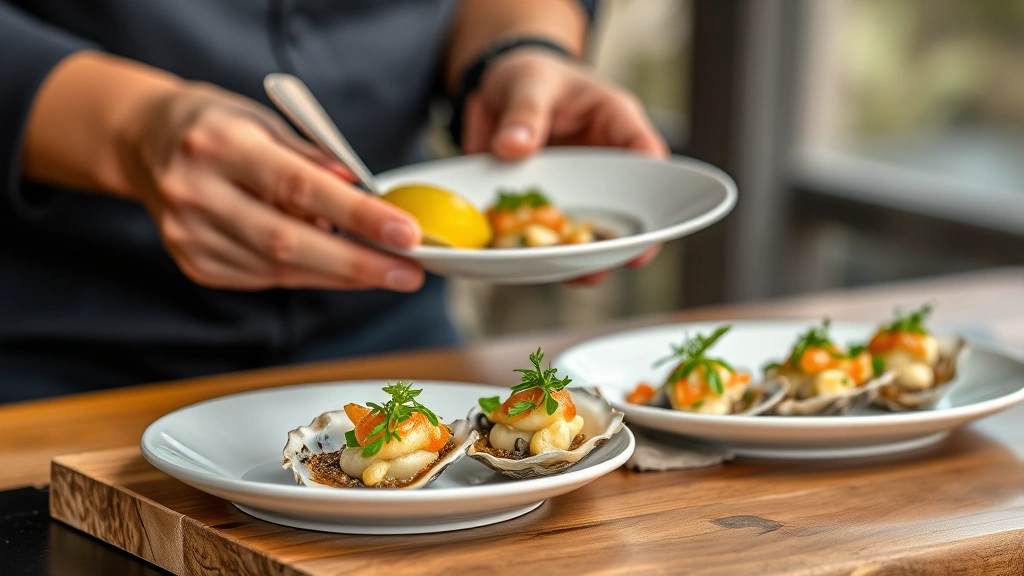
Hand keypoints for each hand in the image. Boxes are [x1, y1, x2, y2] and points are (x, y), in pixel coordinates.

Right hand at [129, 83, 424, 291]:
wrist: (146, 144)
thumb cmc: (218, 128)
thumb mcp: (267, 122)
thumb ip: (315, 159)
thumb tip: (367, 195)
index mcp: (219, 145)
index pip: (299, 186)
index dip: (357, 215)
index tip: (404, 233)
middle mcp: (197, 193)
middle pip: (288, 242)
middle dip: (357, 264)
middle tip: (408, 272)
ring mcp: (190, 235)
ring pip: (280, 269)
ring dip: (340, 274)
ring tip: (384, 269)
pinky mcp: (195, 263)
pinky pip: (266, 278)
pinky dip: (308, 274)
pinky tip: (335, 265)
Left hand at [462, 50, 666, 285]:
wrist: (492, 89)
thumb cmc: (528, 74)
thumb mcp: (528, 82)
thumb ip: (524, 113)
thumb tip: (514, 147)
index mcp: (615, 124)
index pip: (646, 155)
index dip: (657, 189)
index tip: (654, 214)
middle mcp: (602, 165)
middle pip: (626, 206)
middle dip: (627, 237)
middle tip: (626, 261)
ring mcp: (574, 190)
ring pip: (589, 230)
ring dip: (586, 256)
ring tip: (581, 276)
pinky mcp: (543, 207)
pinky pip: (549, 237)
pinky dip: (543, 255)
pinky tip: (537, 268)